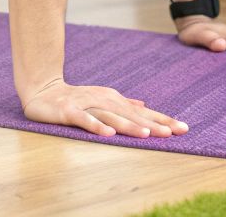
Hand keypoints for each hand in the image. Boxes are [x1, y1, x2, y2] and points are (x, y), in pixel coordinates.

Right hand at [21, 77, 189, 137]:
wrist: (42, 90)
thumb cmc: (75, 98)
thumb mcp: (102, 99)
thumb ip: (123, 104)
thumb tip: (144, 105)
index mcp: (114, 99)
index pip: (142, 112)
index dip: (162, 119)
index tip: (183, 128)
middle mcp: (103, 100)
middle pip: (131, 115)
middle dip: (152, 124)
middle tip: (172, 133)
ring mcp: (87, 105)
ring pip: (111, 117)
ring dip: (129, 126)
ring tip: (147, 135)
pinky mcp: (69, 111)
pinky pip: (84, 120)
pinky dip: (96, 126)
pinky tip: (108, 134)